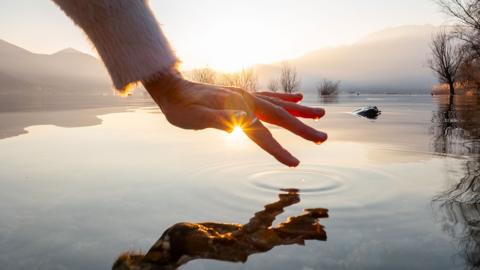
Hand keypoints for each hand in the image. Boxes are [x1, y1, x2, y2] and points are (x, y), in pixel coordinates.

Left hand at [143, 73, 326, 166]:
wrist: (172, 90)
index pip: (262, 134)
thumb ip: (217, 119)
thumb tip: (239, 124)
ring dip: (300, 111)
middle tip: (323, 138)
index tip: (295, 163)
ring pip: (279, 105)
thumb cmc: (181, 108)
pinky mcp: (243, 96)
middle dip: (302, 129)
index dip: (278, 150)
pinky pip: (270, 97)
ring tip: (320, 115)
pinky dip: (285, 98)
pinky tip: (297, 97)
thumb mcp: (194, 117)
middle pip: (280, 117)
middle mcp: (246, 100)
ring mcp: (246, 96)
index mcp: (237, 109)